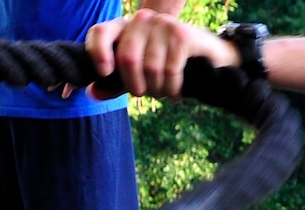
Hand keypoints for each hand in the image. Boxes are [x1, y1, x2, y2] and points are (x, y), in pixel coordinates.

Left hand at [85, 9, 239, 100]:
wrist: (212, 59)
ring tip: (163, 94)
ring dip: (157, 90)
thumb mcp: (139, 73)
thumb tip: (92, 93)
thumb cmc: (171, 65)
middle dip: (135, 85)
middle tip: (145, 95)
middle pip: (127, 57)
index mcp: (126, 26)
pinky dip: (172, 88)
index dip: (97, 53)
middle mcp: (143, 19)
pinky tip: (176, 94)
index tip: (105, 73)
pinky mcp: (182, 35)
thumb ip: (115, 82)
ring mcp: (163, 24)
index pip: (100, 32)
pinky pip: (170, 69)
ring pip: (150, 67)